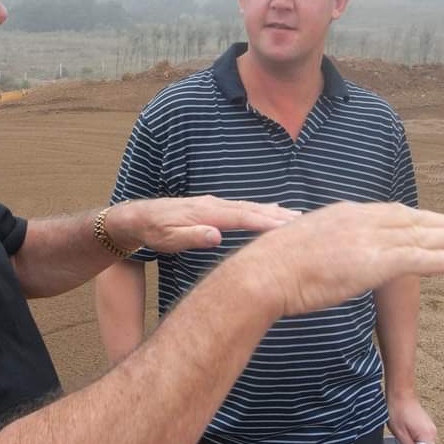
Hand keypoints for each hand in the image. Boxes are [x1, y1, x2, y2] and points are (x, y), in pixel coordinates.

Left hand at [111, 196, 296, 253]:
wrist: (138, 216)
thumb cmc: (153, 231)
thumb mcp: (167, 239)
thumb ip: (192, 236)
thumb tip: (217, 235)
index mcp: (206, 213)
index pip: (241, 217)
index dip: (265, 222)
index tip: (288, 227)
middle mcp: (214, 204)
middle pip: (252, 209)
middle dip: (278, 215)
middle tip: (304, 221)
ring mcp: (215, 204)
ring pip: (250, 206)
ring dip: (274, 211)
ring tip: (298, 216)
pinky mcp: (214, 207)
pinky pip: (244, 207)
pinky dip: (262, 208)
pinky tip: (274, 209)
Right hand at [242, 202, 443, 317]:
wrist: (264, 274)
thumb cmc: (271, 268)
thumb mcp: (297, 247)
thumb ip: (318, 248)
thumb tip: (318, 258)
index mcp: (341, 214)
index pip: (387, 213)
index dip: (415, 219)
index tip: (435, 222)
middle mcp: (359, 219)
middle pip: (410, 219)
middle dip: (443, 223)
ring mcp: (367, 239)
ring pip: (420, 236)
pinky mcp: (373, 261)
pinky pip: (417, 258)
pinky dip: (443, 259)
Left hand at [387, 393, 436, 443]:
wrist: (399, 391)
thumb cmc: (397, 410)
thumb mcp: (401, 435)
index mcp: (428, 436)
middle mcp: (432, 432)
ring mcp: (429, 426)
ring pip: (424, 443)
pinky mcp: (425, 423)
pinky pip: (422, 436)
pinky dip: (416, 440)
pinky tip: (406, 438)